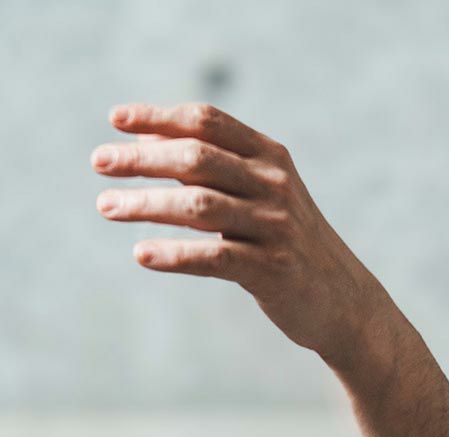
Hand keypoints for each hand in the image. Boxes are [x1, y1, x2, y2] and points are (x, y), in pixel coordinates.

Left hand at [90, 100, 387, 365]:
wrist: (346, 305)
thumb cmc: (291, 247)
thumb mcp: (261, 197)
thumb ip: (212, 170)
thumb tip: (146, 142)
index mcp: (271, 158)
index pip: (206, 122)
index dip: (157, 117)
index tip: (115, 121)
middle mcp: (275, 186)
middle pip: (195, 157)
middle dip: (141, 159)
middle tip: (99, 164)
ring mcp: (275, 228)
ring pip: (197, 205)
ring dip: (145, 204)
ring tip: (107, 207)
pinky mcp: (273, 271)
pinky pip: (212, 258)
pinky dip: (173, 254)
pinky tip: (142, 254)